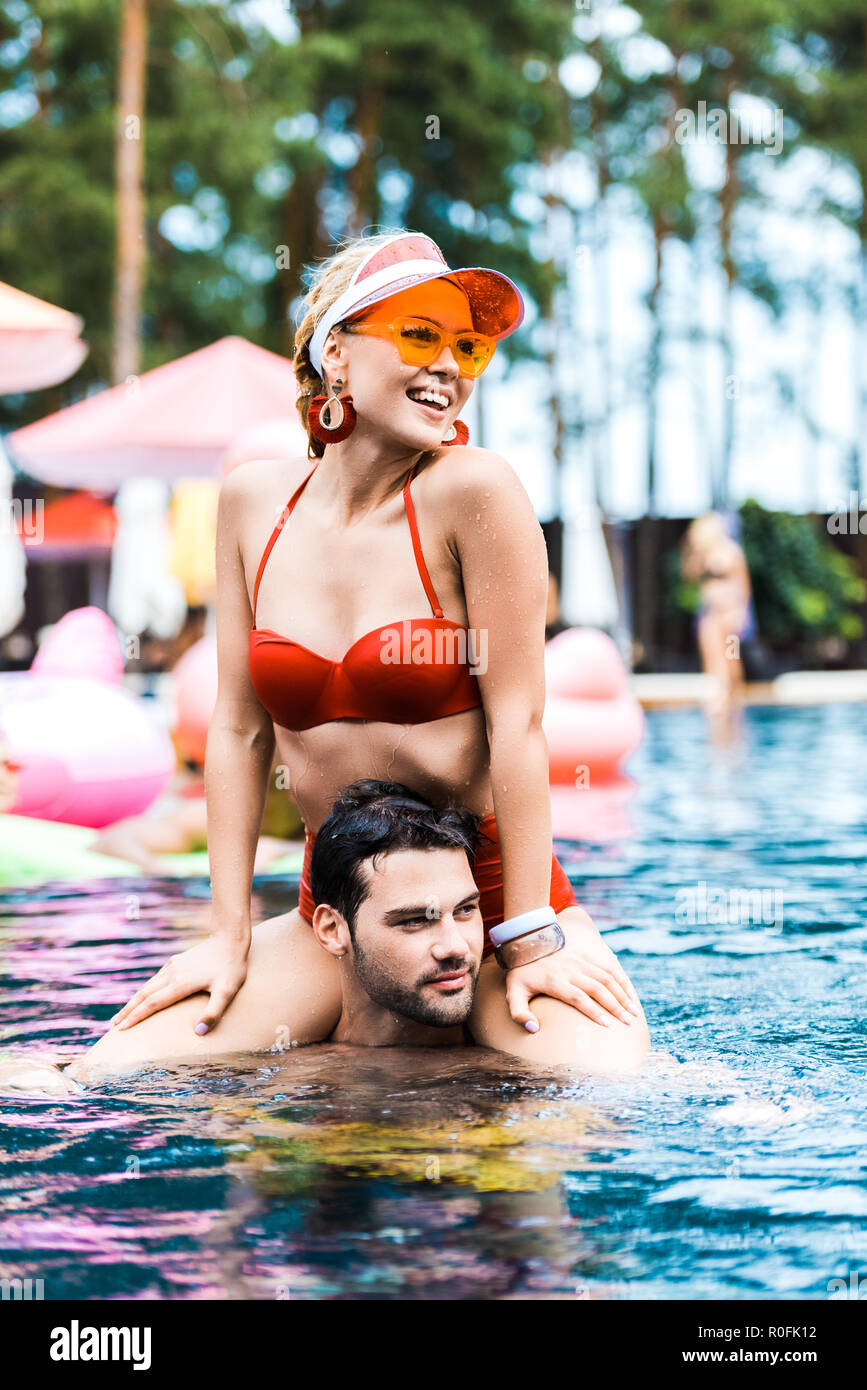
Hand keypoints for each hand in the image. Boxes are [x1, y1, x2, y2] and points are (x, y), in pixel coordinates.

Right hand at [109, 932, 249, 1034]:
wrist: (230, 938)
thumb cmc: (231, 967)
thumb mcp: (227, 992)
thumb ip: (214, 1013)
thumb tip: (198, 1032)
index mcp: (181, 983)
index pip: (153, 1004)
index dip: (136, 1017)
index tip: (121, 1029)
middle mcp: (172, 974)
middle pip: (144, 994)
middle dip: (128, 1010)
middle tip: (113, 1025)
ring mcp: (173, 966)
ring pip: (148, 985)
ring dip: (135, 1000)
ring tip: (124, 1013)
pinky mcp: (176, 961)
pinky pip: (156, 978)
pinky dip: (145, 990)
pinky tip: (144, 995)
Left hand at [504, 924, 640, 1032]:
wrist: (527, 941)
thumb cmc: (521, 972)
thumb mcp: (513, 992)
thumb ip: (519, 1013)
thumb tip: (534, 1029)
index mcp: (554, 981)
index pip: (578, 997)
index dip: (593, 1011)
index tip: (607, 1024)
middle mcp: (570, 970)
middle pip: (597, 988)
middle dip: (615, 1006)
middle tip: (628, 1022)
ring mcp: (579, 961)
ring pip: (606, 978)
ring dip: (622, 995)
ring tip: (633, 1012)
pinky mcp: (585, 956)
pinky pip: (607, 967)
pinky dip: (621, 980)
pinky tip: (630, 993)